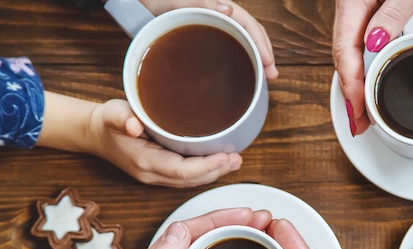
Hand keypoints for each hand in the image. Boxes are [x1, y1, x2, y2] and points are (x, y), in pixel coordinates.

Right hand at [89, 99, 242, 187]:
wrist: (94, 134)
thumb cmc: (106, 122)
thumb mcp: (112, 114)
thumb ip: (122, 119)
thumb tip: (132, 124)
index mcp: (144, 162)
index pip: (182, 170)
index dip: (207, 166)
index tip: (225, 156)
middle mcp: (152, 174)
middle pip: (191, 180)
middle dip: (216, 172)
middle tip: (237, 159)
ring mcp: (155, 177)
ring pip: (190, 182)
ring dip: (213, 174)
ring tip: (234, 162)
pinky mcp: (159, 173)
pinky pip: (185, 178)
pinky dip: (204, 173)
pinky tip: (217, 163)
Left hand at [140, 0, 277, 78]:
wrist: (140, 4)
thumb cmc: (158, 0)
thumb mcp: (177, 1)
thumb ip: (201, 3)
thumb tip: (228, 10)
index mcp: (219, 7)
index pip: (249, 25)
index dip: (262, 45)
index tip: (268, 64)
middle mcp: (221, 16)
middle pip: (251, 34)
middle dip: (265, 54)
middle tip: (272, 76)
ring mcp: (215, 27)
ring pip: (243, 42)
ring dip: (256, 58)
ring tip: (264, 78)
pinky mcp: (207, 38)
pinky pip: (229, 48)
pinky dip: (240, 60)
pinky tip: (242, 74)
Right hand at [333, 0, 412, 135]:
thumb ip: (392, 10)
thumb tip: (373, 43)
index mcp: (354, 2)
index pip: (345, 52)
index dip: (351, 85)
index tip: (358, 112)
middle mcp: (354, 10)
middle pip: (346, 60)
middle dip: (351, 95)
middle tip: (359, 125)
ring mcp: (362, 14)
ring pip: (353, 57)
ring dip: (357, 88)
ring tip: (363, 115)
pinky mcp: (373, 17)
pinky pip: (363, 50)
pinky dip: (366, 72)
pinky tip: (371, 87)